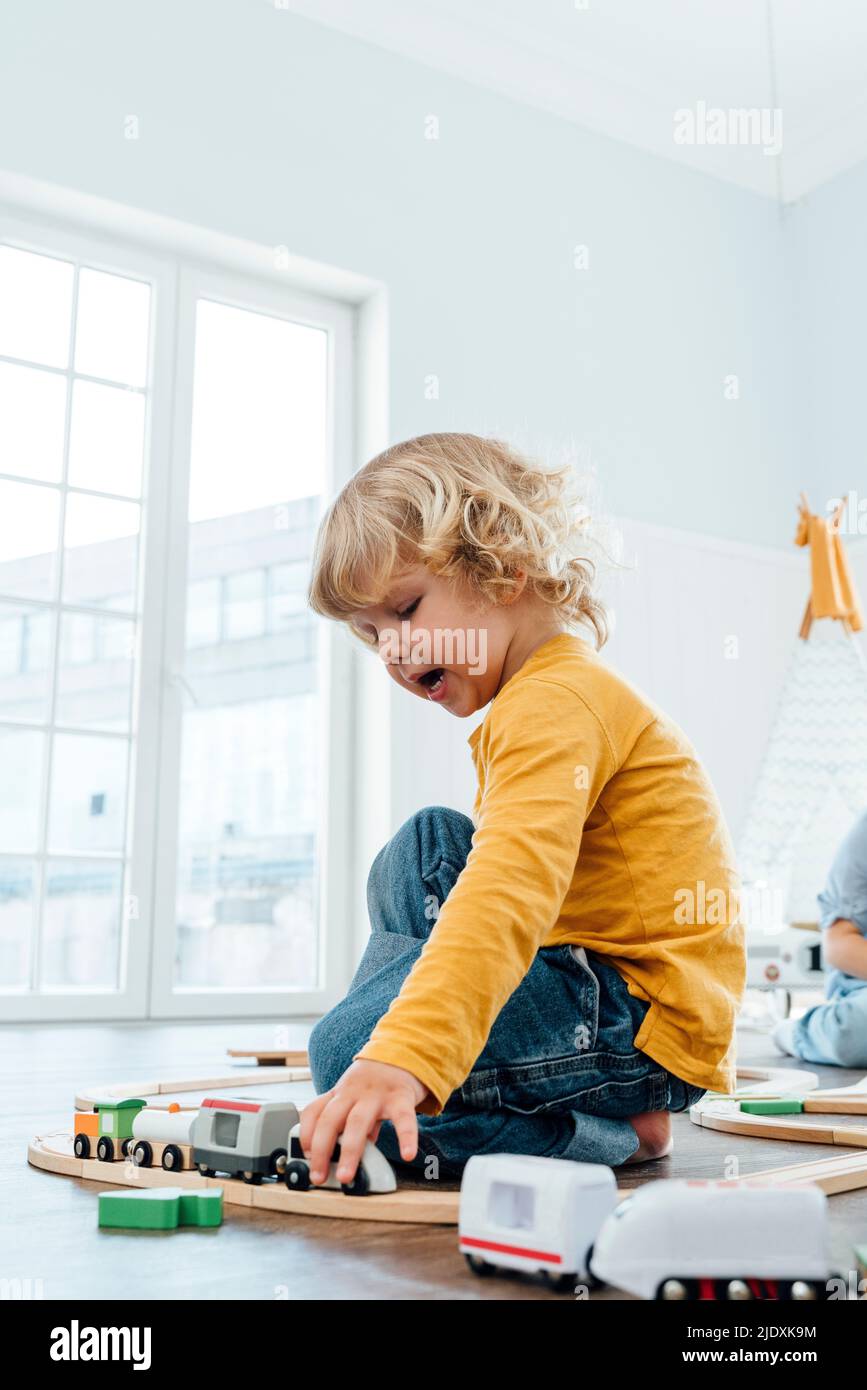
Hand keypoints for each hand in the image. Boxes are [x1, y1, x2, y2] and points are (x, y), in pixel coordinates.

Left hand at [299, 1059, 429, 1186]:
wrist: (402, 1053)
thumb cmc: (374, 1082)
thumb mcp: (355, 1098)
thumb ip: (350, 1125)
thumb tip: (347, 1157)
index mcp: (339, 1093)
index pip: (313, 1111)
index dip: (305, 1134)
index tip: (305, 1156)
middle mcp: (353, 1092)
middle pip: (330, 1119)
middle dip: (320, 1150)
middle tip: (318, 1176)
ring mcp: (376, 1093)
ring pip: (358, 1122)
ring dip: (350, 1152)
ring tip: (347, 1175)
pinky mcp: (401, 1095)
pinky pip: (403, 1118)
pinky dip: (406, 1137)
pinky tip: (407, 1154)